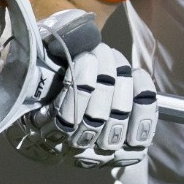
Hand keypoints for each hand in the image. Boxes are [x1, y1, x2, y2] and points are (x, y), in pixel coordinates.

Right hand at [10, 10, 158, 168]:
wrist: (70, 109)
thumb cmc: (50, 79)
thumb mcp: (40, 62)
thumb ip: (49, 48)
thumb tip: (69, 30)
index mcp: (43, 132)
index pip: (67, 119)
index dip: (81, 84)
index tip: (85, 57)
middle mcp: (72, 150)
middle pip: (97, 116)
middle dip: (104, 75)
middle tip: (100, 51)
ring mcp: (102, 153)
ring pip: (120, 118)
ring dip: (122, 81)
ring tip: (114, 60)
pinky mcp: (128, 151)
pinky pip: (143, 128)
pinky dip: (143, 96)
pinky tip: (135, 76)